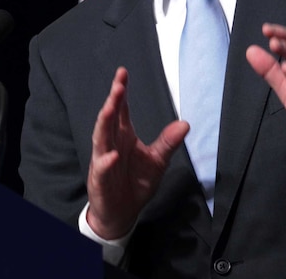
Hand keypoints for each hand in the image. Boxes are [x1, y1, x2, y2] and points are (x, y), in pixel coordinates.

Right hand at [86, 67, 188, 238]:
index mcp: (123, 135)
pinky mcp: (100, 180)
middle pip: (109, 118)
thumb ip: (168, 142)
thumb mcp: (157, 161)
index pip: (120, 109)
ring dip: (104, 123)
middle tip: (118, 85)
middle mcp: (110, 144)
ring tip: (109, 108)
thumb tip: (185, 123)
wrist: (122, 213)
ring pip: (100, 138)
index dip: (120, 91)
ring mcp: (103, 161)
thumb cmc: (135, 182)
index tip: (123, 73)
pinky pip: (102, 169)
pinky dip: (106, 162)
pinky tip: (111, 156)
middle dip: (113, 101)